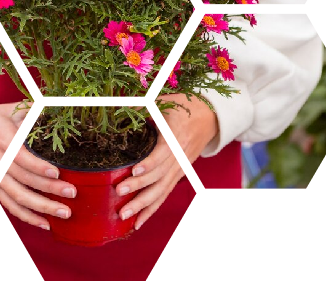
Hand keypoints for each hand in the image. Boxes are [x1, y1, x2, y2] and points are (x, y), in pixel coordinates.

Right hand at [0, 103, 76, 229]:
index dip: (39, 167)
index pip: (22, 157)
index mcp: (3, 139)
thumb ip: (32, 109)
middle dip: (49, 189)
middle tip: (71, 193)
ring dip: (41, 208)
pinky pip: (9, 204)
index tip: (57, 172)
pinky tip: (44, 222)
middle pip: (24, 180)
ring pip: (18, 197)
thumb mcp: (9, 109)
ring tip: (63, 212)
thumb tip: (57, 106)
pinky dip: (26, 216)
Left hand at [115, 95, 217, 229]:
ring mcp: (180, 167)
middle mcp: (180, 155)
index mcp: (176, 135)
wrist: (210, 116)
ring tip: (124, 215)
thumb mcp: (163, 101)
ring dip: (143, 205)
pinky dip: (152, 209)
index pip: (163, 152)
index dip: (150, 162)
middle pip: (160, 175)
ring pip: (162, 190)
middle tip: (118, 192)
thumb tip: (115, 112)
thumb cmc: (184, 106)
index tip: (134, 170)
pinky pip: (165, 194)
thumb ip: (140, 108)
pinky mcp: (178, 174)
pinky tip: (138, 222)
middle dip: (139, 186)